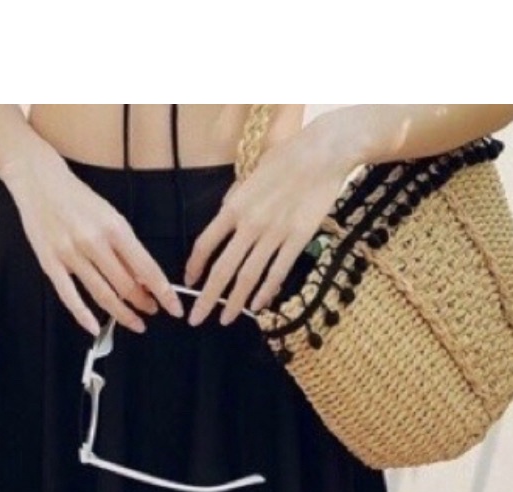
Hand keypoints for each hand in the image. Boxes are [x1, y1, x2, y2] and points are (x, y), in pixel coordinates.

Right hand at [3, 149, 185, 336]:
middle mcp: (94, 242)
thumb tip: (144, 279)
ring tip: (135, 322)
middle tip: (152, 311)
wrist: (39, 181)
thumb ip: (126, 247)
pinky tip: (94, 328)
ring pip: (102, 294)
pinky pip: (69, 296)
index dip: (164, 292)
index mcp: (115, 228)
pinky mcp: (50, 263)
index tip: (174, 307)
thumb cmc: (78, 198)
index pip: (147, 268)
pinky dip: (82, 315)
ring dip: (122, 313)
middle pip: (125, 285)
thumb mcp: (111, 216)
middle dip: (143, 303)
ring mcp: (70, 254)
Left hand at [182, 123, 356, 326]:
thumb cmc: (286, 158)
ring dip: (234, 302)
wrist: (323, 152)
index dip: (194, 267)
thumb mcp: (250, 176)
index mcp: (234, 207)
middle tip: (196, 319)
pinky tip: (257, 306)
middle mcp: (250, 224)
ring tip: (225, 319)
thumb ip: (235, 200)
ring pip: (248, 277)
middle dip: (207, 299)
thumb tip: (224, 216)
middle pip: (222, 270)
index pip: (205, 245)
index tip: (189, 283)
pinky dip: (265, 292)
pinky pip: (277, 272)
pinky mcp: (298, 239)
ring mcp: (274, 234)